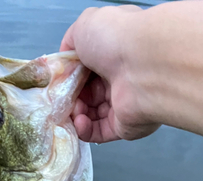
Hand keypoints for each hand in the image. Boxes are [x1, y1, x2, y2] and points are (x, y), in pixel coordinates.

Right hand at [60, 6, 159, 142]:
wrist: (143, 66)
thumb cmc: (117, 40)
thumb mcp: (85, 26)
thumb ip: (71, 41)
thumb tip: (66, 58)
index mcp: (113, 54)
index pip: (87, 70)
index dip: (70, 76)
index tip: (59, 81)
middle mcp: (120, 78)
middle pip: (87, 94)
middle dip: (70, 97)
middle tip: (62, 98)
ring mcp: (122, 104)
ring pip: (90, 115)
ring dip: (75, 114)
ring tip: (73, 110)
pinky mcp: (123, 126)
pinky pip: (98, 132)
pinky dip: (84, 129)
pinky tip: (80, 121)